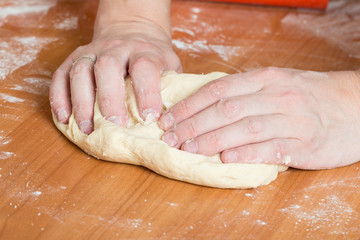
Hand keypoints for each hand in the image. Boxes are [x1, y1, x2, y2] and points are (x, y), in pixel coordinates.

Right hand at [50, 21, 181, 133]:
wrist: (132, 33)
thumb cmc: (153, 59)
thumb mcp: (170, 67)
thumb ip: (171, 88)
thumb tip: (174, 120)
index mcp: (144, 51)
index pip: (144, 67)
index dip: (147, 92)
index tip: (149, 117)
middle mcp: (116, 48)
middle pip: (108, 67)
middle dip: (110, 98)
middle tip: (115, 126)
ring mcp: (93, 52)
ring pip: (81, 71)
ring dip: (81, 102)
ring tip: (86, 129)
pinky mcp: (74, 58)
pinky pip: (61, 75)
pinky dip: (59, 97)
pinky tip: (64, 118)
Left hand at [159, 68, 359, 169]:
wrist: (356, 106)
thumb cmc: (309, 95)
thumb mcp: (277, 83)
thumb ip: (246, 92)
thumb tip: (207, 106)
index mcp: (265, 78)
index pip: (217, 90)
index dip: (189, 105)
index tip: (168, 119)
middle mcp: (276, 95)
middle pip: (224, 110)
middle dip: (192, 125)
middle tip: (170, 139)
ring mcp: (291, 118)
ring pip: (243, 128)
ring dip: (211, 141)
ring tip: (188, 150)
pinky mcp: (304, 142)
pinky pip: (269, 148)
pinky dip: (245, 153)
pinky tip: (225, 159)